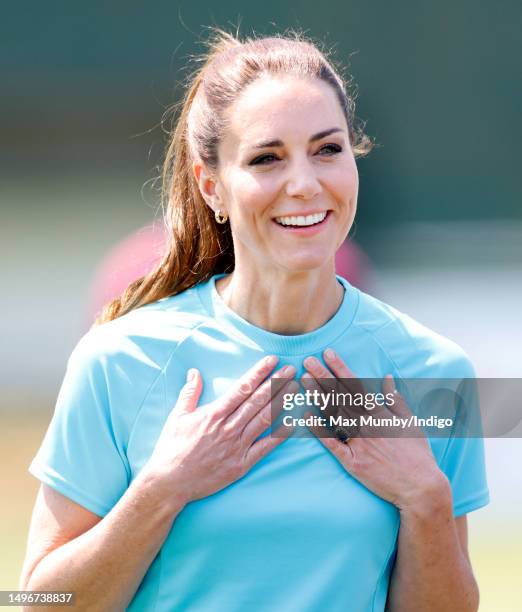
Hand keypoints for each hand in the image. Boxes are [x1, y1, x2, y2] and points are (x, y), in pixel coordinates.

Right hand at [144, 356, 297, 507]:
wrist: (170, 482)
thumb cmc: (171, 448)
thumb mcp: (177, 416)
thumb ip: (189, 393)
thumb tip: (194, 372)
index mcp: (214, 414)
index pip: (242, 388)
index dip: (258, 373)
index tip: (271, 360)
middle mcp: (228, 428)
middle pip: (257, 401)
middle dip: (275, 383)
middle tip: (290, 369)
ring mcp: (237, 446)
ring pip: (264, 420)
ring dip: (281, 403)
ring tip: (294, 389)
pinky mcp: (241, 464)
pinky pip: (265, 448)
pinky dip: (279, 436)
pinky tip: (292, 424)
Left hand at [301, 349, 448, 510]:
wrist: (420, 488)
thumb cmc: (417, 454)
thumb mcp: (411, 422)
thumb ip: (396, 400)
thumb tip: (387, 378)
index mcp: (380, 413)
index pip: (355, 385)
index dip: (340, 367)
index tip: (327, 353)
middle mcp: (367, 425)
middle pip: (340, 396)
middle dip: (323, 376)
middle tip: (307, 360)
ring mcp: (359, 443)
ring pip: (334, 415)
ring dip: (318, 396)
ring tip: (304, 381)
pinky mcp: (353, 462)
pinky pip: (332, 444)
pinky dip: (319, 430)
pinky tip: (306, 416)